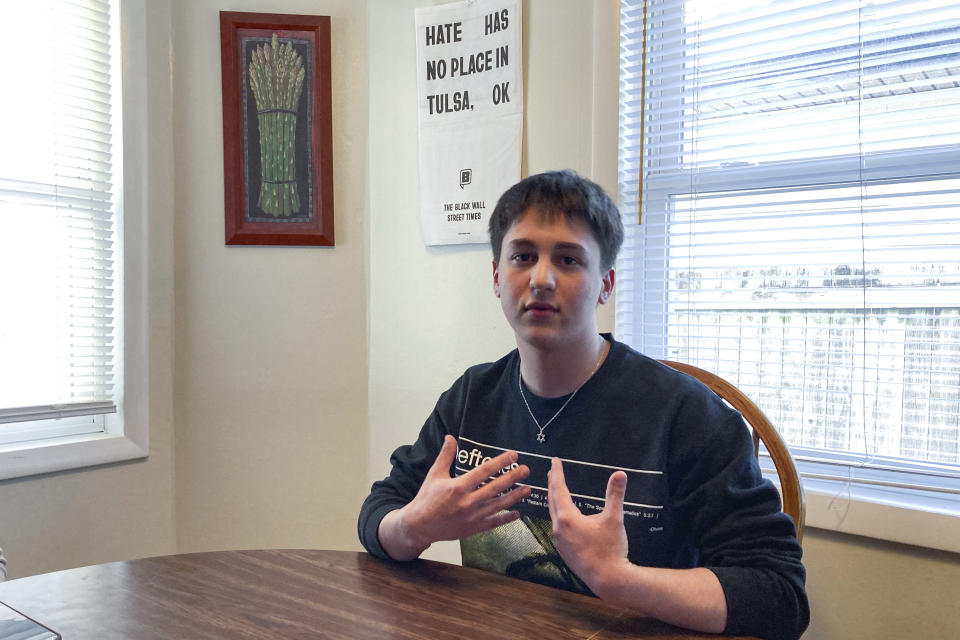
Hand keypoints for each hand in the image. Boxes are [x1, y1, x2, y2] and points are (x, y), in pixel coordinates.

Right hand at [383, 435, 530, 559]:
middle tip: (526, 470)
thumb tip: (450, 437)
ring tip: (528, 489)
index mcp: (458, 486)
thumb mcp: (435, 474)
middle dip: (513, 477)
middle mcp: (468, 502)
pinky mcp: (473, 529)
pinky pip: (494, 523)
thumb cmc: (427, 498)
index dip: (500, 462)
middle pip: (496, 487)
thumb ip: (445, 456)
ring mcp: (472, 517)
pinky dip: (506, 518)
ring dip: (515, 497)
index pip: (484, 471)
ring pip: (498, 505)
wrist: (419, 525)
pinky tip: (517, 513)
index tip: (513, 455)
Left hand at [547, 457, 629, 592]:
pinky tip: (564, 516)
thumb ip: (615, 494)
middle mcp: (559, 528)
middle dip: (553, 484)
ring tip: (557, 491)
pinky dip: (558, 515)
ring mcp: (559, 541)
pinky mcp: (564, 550)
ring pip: (553, 514)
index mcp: (568, 518)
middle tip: (552, 471)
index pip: (559, 489)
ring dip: (554, 500)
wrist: (609, 579)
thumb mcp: (615, 518)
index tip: (555, 460)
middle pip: (553, 500)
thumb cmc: (611, 549)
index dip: (557, 473)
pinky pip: (557, 527)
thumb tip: (620, 474)